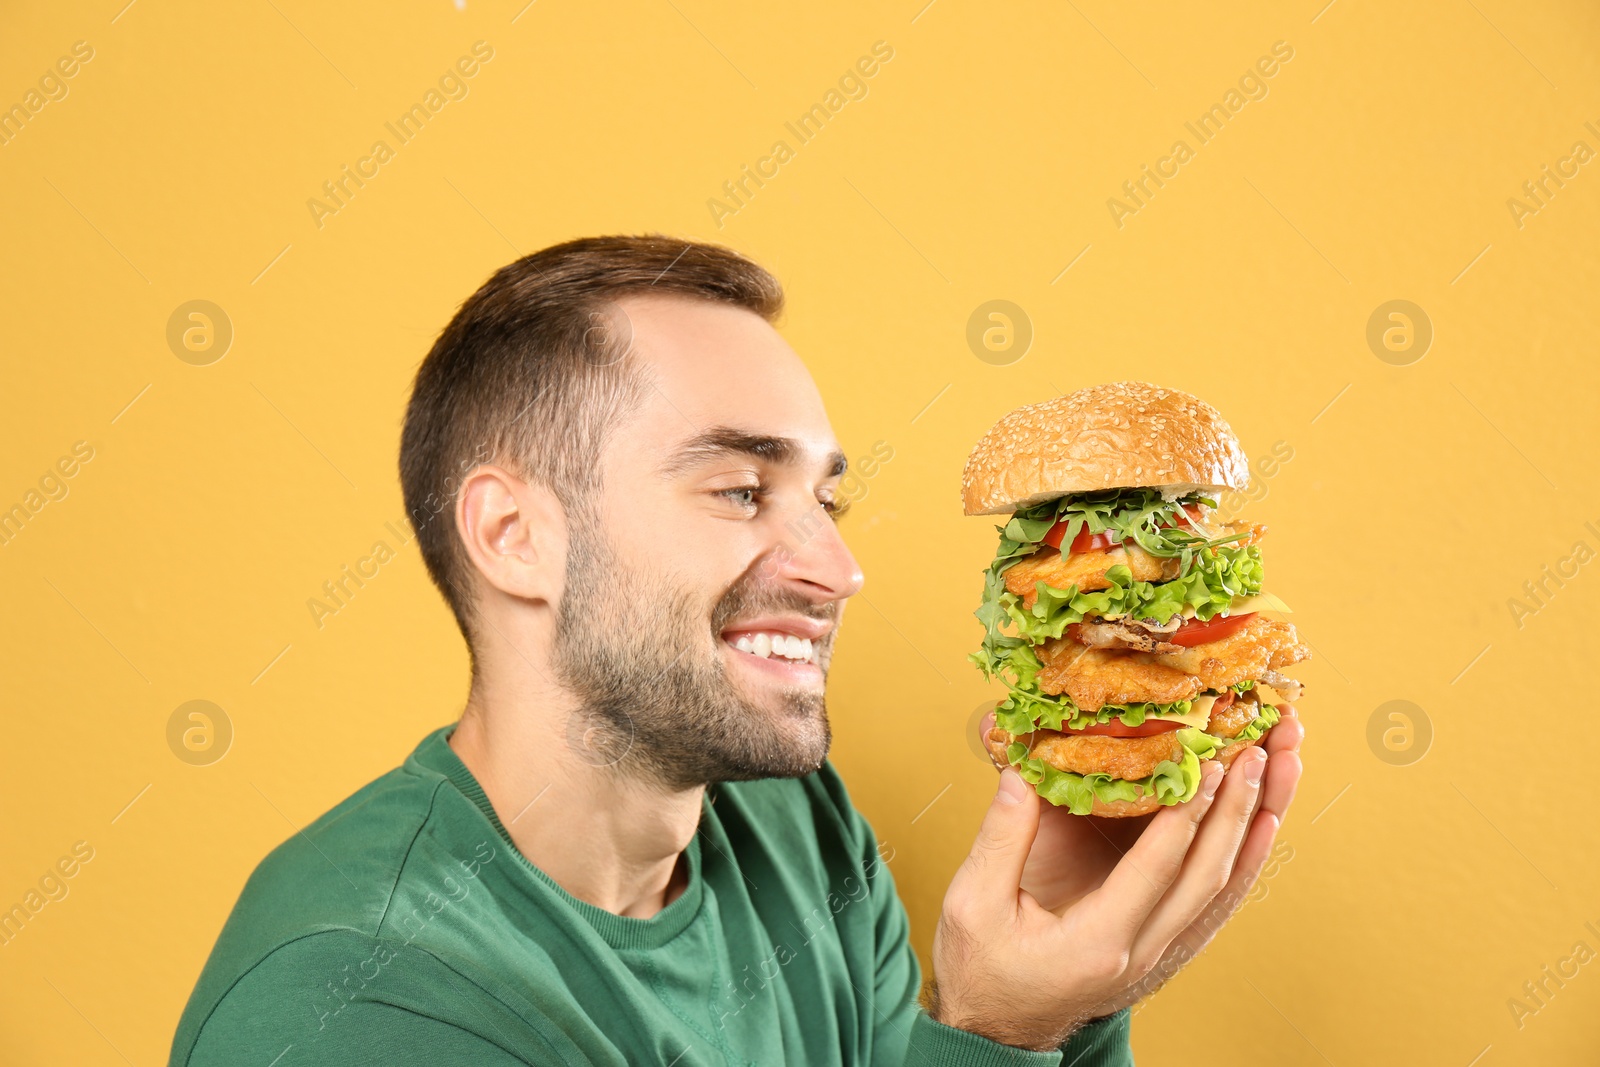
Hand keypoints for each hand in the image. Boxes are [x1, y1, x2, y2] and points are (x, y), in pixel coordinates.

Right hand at [928, 708, 1303, 1049]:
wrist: (998, 1031)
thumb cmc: (981, 968)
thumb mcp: (972, 901)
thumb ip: (1001, 835)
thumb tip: (1022, 772)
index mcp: (1096, 942)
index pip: (1156, 868)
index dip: (1185, 813)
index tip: (1208, 761)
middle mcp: (1141, 953)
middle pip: (1207, 877)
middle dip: (1237, 809)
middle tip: (1260, 751)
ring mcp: (1158, 956)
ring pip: (1221, 889)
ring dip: (1252, 828)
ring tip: (1279, 774)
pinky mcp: (1162, 952)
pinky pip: (1215, 904)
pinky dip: (1243, 863)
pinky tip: (1261, 828)